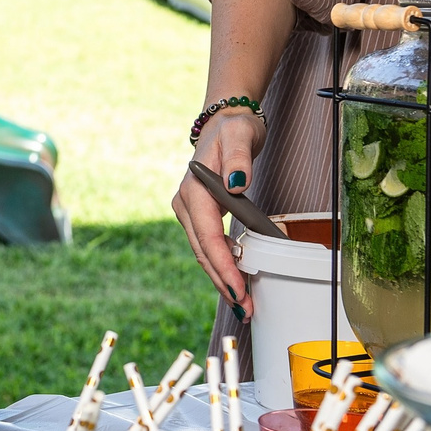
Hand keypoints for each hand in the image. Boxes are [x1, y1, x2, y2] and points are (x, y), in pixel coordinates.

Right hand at [172, 108, 265, 308]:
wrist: (225, 122)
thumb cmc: (233, 129)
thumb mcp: (239, 135)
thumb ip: (239, 160)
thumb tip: (236, 185)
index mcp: (194, 191)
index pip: (207, 237)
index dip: (223, 265)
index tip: (238, 288)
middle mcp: (186, 205)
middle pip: (203, 252)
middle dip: (223, 282)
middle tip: (244, 307)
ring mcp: (190, 212)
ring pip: (203, 254)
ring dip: (221, 279)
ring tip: (242, 303)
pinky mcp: (199, 216)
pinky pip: (208, 246)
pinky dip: (221, 266)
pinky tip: (235, 281)